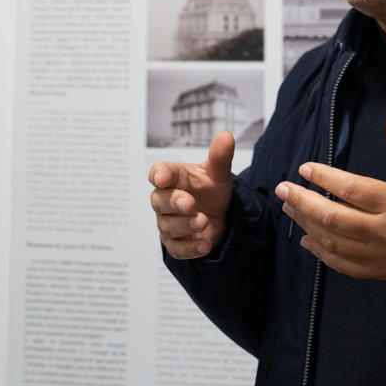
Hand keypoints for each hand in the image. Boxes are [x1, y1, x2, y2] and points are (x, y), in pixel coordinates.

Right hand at [150, 130, 234, 258]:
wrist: (221, 215)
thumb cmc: (211, 189)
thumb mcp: (218, 173)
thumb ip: (220, 157)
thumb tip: (226, 136)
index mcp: (174, 177)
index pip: (159, 173)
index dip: (159, 175)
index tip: (162, 178)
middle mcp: (166, 200)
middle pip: (159, 201)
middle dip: (174, 203)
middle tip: (190, 204)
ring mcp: (169, 222)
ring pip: (167, 226)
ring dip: (185, 225)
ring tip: (203, 221)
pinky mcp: (176, 243)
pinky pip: (176, 249)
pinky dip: (190, 249)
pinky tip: (205, 244)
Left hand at [276, 112, 385, 288]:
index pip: (351, 189)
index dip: (323, 178)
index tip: (305, 168)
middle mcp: (383, 230)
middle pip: (332, 217)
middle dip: (302, 202)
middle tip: (283, 190)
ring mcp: (378, 255)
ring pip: (332, 241)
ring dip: (306, 224)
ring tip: (290, 209)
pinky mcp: (377, 271)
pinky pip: (341, 265)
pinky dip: (320, 253)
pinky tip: (308, 240)